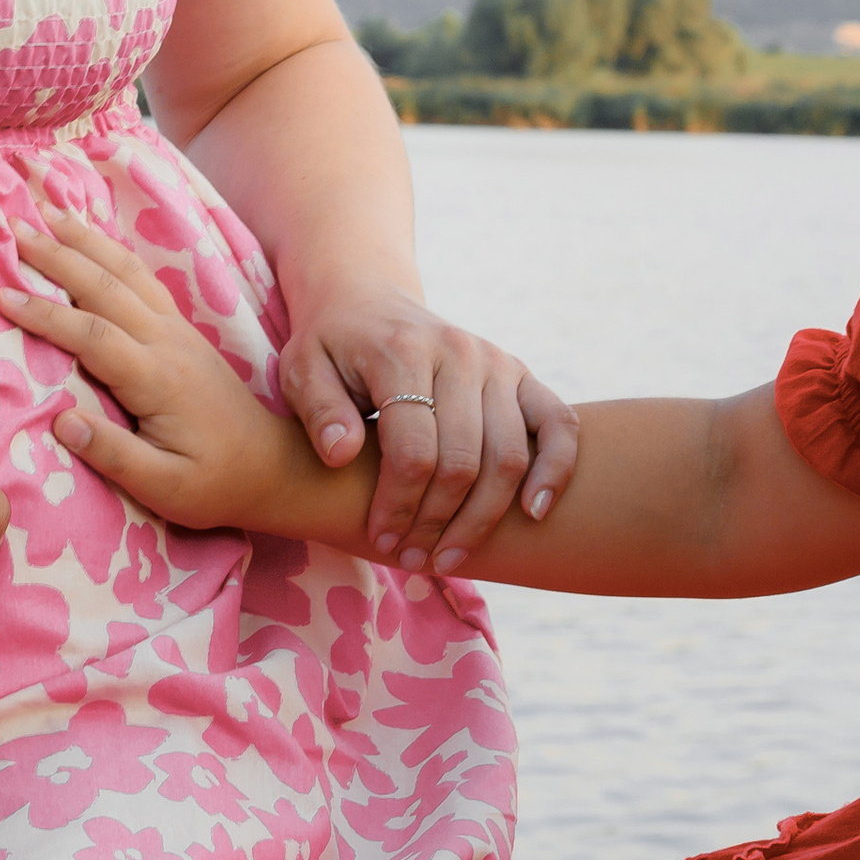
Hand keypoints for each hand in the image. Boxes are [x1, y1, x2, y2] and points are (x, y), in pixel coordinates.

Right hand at [0, 209, 297, 531]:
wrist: (271, 466)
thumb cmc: (213, 483)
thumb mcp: (165, 489)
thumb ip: (114, 455)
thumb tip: (62, 421)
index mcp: (158, 379)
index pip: (93, 336)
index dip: (46, 315)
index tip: (3, 297)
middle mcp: (167, 342)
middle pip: (105, 286)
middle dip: (57, 255)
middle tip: (14, 229)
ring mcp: (176, 329)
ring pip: (125, 271)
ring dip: (84, 239)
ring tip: (47, 211)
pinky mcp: (180, 329)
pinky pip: (140, 276)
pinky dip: (110, 248)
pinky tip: (90, 236)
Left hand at [276, 288, 578, 570]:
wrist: (367, 300)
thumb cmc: (331, 346)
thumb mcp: (301, 369)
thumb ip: (319, 410)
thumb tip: (341, 455)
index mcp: (402, 351)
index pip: (413, 450)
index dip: (399, 506)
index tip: (382, 539)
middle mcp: (458, 352)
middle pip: (464, 461)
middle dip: (438, 522)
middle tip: (414, 559)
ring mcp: (496, 361)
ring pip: (509, 456)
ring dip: (483, 518)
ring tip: (452, 557)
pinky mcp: (521, 373)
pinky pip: (558, 424)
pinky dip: (555, 470)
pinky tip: (533, 514)